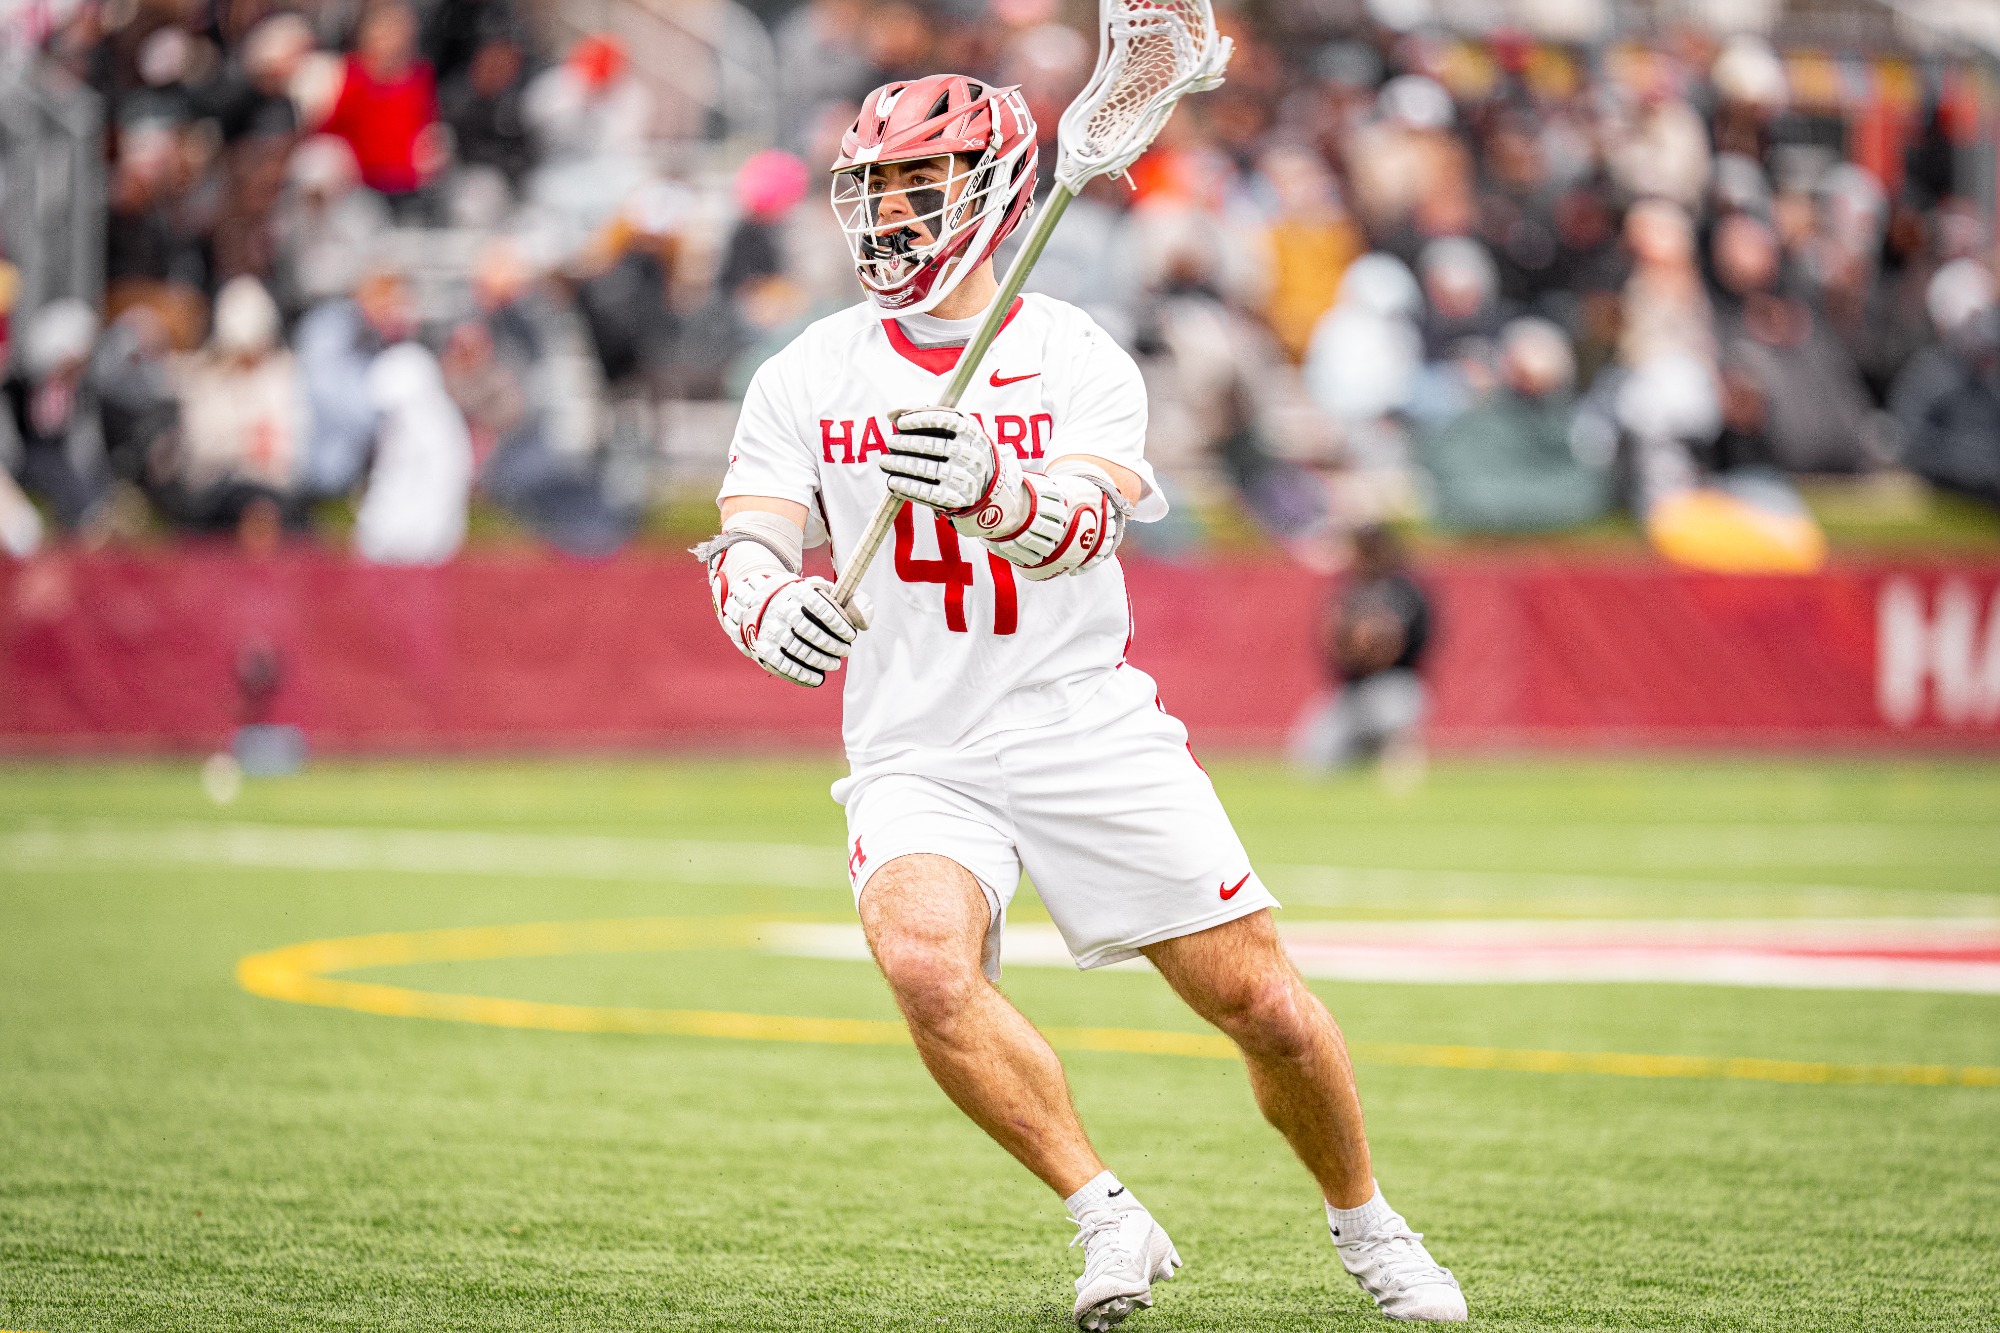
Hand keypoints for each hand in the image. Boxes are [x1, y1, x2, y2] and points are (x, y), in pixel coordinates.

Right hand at [727, 570, 871, 687]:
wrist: (765, 603)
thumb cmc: (806, 601)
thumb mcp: (827, 591)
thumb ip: (852, 600)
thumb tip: (863, 622)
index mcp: (800, 592)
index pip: (821, 608)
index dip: (839, 624)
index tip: (851, 635)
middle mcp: (783, 609)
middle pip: (810, 631)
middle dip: (832, 645)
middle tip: (845, 651)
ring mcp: (771, 628)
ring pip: (798, 649)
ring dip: (821, 661)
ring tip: (834, 664)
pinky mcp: (763, 646)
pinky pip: (783, 664)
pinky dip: (802, 674)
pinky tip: (817, 678)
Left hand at [879, 406, 1020, 516]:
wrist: (983, 484)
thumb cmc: (959, 447)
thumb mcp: (951, 427)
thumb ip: (923, 413)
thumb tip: (892, 413)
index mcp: (972, 432)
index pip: (947, 420)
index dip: (921, 420)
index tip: (901, 423)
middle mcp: (972, 454)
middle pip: (935, 446)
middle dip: (907, 443)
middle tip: (890, 441)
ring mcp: (966, 478)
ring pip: (929, 470)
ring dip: (902, 465)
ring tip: (886, 461)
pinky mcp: (957, 499)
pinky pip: (928, 493)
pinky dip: (907, 487)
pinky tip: (893, 481)